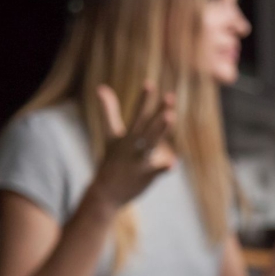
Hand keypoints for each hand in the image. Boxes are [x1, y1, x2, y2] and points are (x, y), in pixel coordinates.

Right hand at [87, 83, 175, 209]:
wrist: (105, 192)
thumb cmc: (111, 160)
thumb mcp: (110, 136)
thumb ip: (108, 112)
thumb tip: (101, 87)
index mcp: (126, 136)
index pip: (137, 114)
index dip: (144, 99)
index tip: (150, 83)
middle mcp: (132, 146)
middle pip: (147, 126)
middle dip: (157, 112)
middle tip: (170, 97)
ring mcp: (137, 161)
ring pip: (150, 143)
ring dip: (160, 131)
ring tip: (171, 117)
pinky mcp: (144, 176)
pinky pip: (155, 171)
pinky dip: (163, 167)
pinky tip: (173, 163)